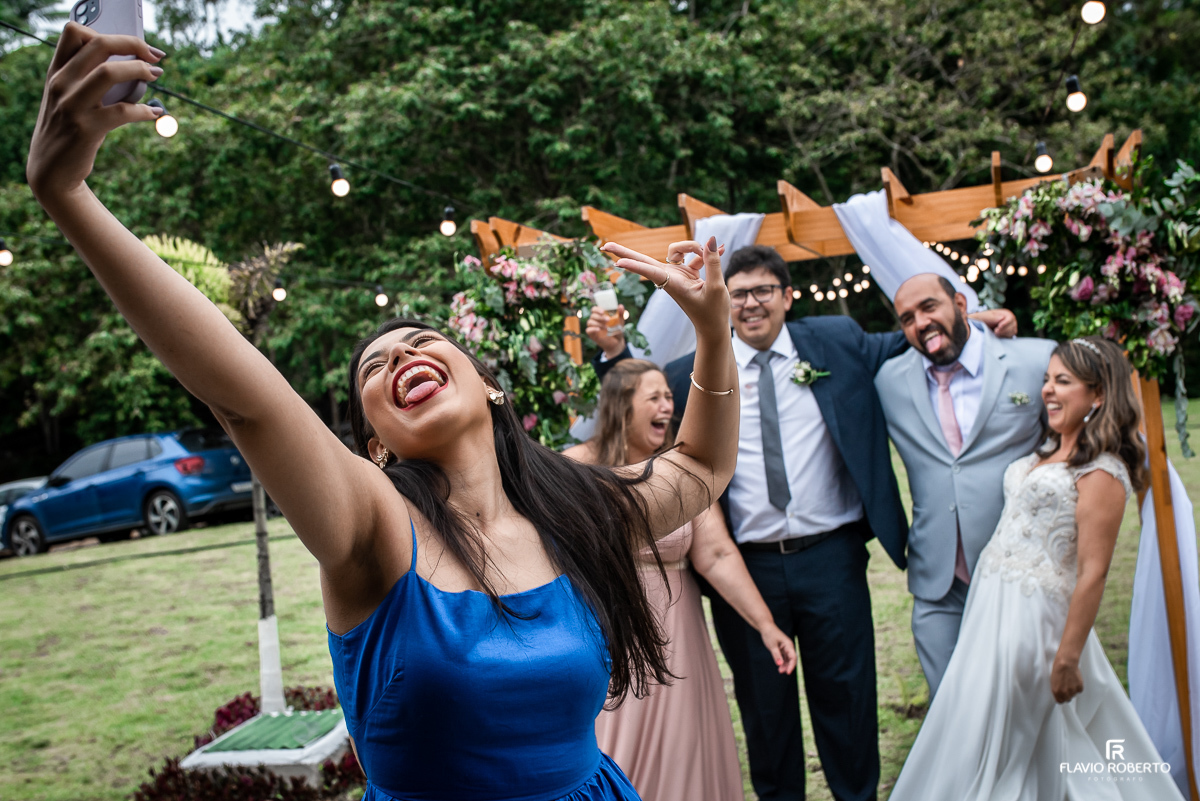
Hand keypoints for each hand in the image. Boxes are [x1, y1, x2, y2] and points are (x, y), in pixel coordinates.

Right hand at [27, 22, 164, 202]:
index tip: (134, 45)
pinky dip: (144, 110)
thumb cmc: (67, 130)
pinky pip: (122, 111)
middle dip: (133, 44)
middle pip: (98, 45)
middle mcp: (61, 84)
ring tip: (156, 76)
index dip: (109, 33)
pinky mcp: (86, 129)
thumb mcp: (68, 99)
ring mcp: (71, 105)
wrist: (51, 171)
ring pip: (109, 72)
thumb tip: (134, 68)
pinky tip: (154, 113)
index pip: (74, 32)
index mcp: (56, 72)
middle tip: (155, 56)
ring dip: (140, 70)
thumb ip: (87, 80)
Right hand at [584, 304, 625, 358]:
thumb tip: (620, 306)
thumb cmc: (617, 330)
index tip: (603, 311)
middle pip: (593, 315)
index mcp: (601, 315)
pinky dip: (593, 329)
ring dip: (598, 323)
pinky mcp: (592, 334)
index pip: (595, 309)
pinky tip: (599, 330)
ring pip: (590, 322)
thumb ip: (620, 314)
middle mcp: (596, 320)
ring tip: (606, 328)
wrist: (617, 342)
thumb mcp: (620, 321)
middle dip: (600, 317)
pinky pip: (588, 330)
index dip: (597, 309)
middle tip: (608, 320)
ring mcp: (593, 327)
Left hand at [601, 237, 729, 342]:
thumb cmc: (714, 312)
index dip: (635, 265)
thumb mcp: (717, 287)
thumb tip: (711, 240)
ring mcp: (676, 274)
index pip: (650, 271)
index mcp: (673, 284)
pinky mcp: (685, 273)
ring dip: (694, 246)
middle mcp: (670, 278)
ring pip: (677, 249)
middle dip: (624, 252)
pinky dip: (706, 253)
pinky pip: (693, 256)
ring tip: (713, 253)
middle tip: (604, 246)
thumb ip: (713, 262)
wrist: (714, 326)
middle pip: (643, 260)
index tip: (617, 263)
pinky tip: (723, 249)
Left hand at [759, 624, 796, 674]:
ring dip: (785, 665)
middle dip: (788, 666)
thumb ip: (776, 655)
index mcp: (789, 645)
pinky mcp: (782, 649)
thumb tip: (780, 664)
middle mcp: (789, 646)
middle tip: (781, 672)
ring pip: (788, 659)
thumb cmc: (769, 634)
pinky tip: (779, 666)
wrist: (766, 627)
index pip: (793, 657)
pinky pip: (784, 657)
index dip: (792, 665)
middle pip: (792, 659)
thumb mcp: (772, 646)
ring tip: (780, 671)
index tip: (788, 672)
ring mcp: (786, 648)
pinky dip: (782, 662)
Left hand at [969, 308, 1017, 337]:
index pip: (1010, 319)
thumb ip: (992, 317)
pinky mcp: (1010, 332)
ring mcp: (1011, 326)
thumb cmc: (981, 320)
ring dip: (1004, 334)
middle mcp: (1010, 319)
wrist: (978, 326)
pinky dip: (1005, 337)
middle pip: (1013, 326)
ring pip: (1013, 331)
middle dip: (1003, 331)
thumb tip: (1002, 318)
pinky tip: (998, 335)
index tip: (996, 330)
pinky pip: (1011, 336)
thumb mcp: (984, 317)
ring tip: (995, 333)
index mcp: (1006, 313)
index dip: (1004, 325)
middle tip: (994, 332)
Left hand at [1050, 653, 1082, 702]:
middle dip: (1067, 695)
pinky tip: (1074, 679)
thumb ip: (1057, 690)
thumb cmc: (1058, 670)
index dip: (1061, 698)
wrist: (1066, 663)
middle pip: (1067, 699)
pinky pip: (1079, 690)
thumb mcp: (1053, 681)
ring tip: (1070, 681)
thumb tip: (1060, 694)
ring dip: (1072, 690)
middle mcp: (1065, 693)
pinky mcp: (1080, 688)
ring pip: (1073, 695)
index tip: (1061, 695)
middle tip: (1066, 687)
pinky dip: (1078, 686)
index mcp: (1056, 692)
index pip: (1060, 701)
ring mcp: (1073, 691)